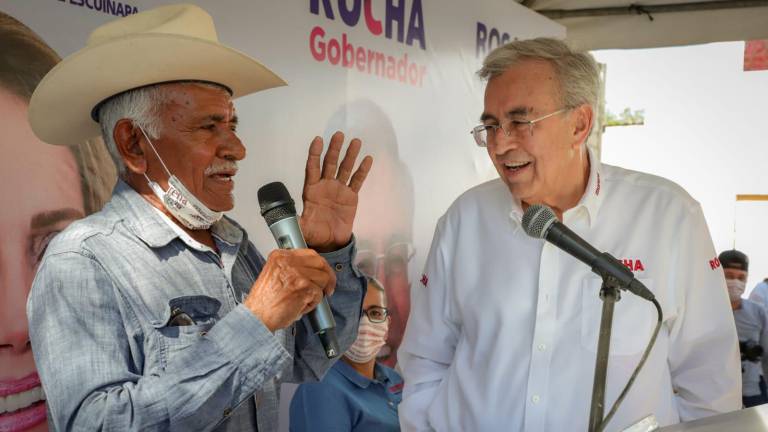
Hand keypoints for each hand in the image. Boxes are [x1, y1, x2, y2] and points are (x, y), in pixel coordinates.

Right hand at [244, 249, 335, 331]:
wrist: (256, 317)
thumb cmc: (264, 302)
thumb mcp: (274, 274)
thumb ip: (290, 268)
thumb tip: (312, 271)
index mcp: (280, 256)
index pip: (310, 253)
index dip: (319, 265)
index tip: (322, 274)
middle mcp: (288, 261)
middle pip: (320, 263)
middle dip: (327, 276)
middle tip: (327, 288)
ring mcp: (297, 273)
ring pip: (323, 278)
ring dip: (317, 292)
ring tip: (304, 301)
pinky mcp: (304, 287)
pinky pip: (319, 294)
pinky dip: (312, 304)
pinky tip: (300, 307)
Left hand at [301, 131, 372, 251]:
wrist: (330, 242)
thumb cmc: (314, 233)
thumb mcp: (301, 227)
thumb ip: (294, 221)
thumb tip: (284, 218)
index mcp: (311, 189)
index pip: (312, 168)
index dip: (314, 154)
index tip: (318, 140)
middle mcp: (325, 185)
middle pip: (329, 163)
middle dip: (334, 149)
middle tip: (339, 135)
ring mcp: (339, 189)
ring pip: (344, 168)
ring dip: (350, 155)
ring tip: (356, 141)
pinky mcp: (351, 196)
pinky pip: (357, 181)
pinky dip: (362, 170)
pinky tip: (367, 159)